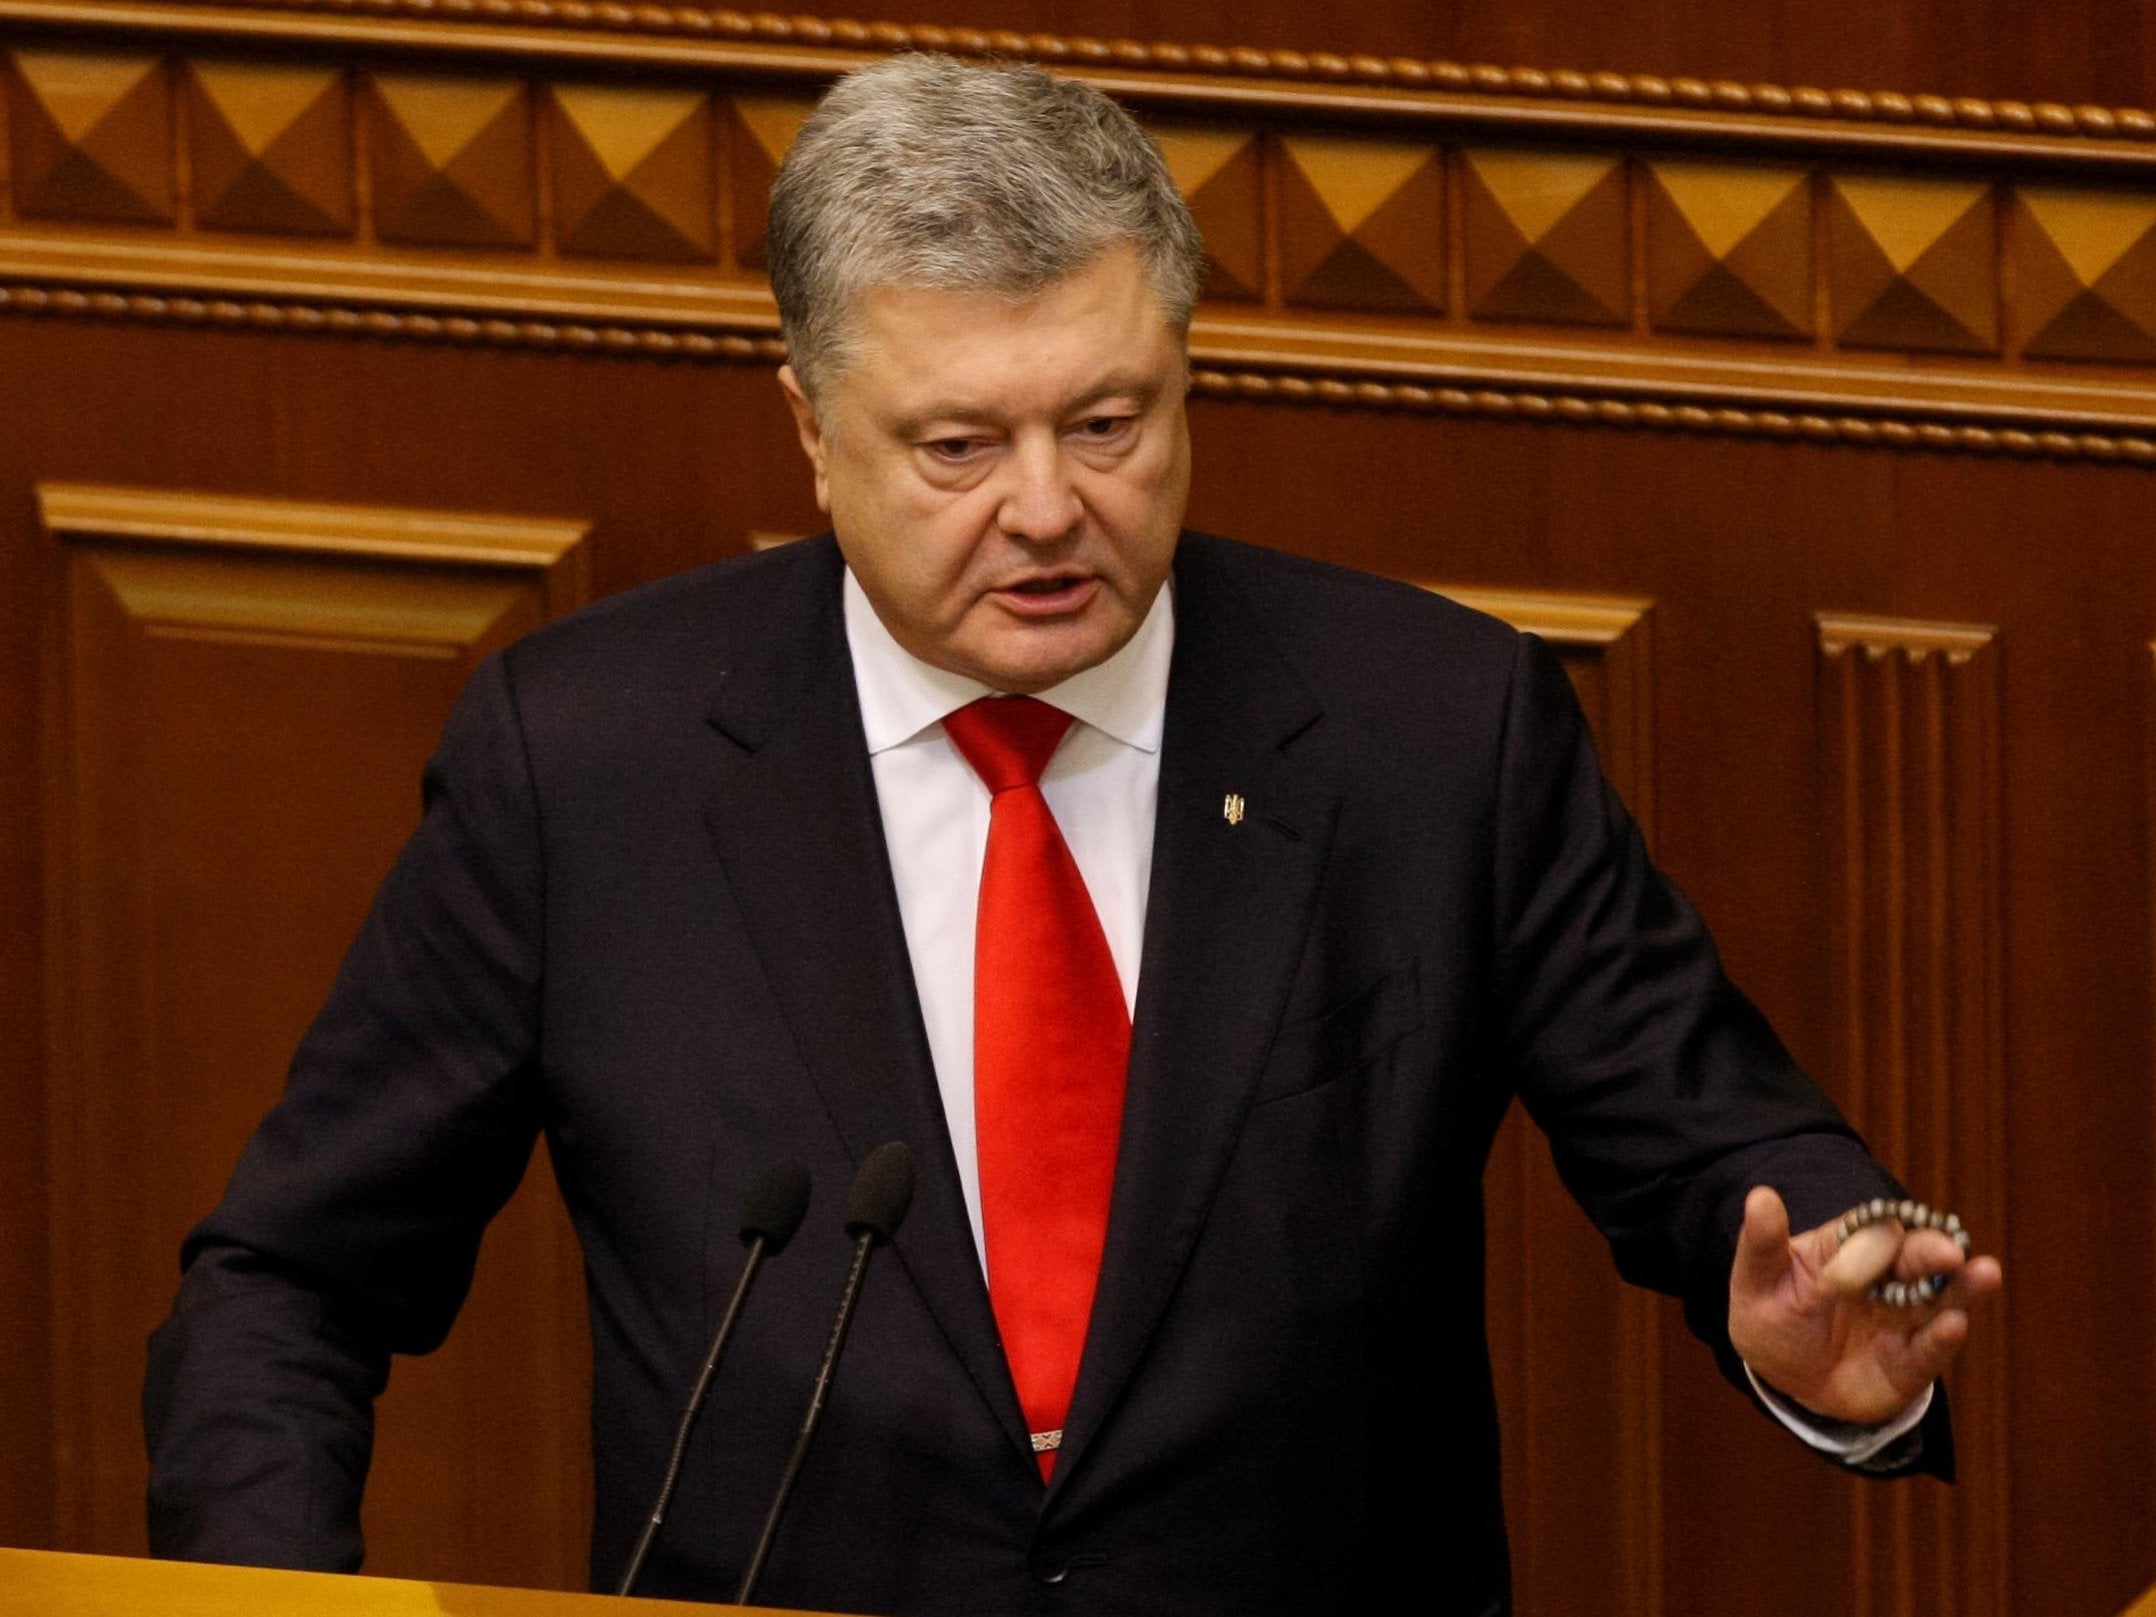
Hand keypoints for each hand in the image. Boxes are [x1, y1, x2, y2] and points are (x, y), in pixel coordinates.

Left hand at [1727, 1185, 2002, 1424]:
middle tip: (1950, 1250)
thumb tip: (1760, 1196)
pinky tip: (1955, 1323)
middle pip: (1915, 1260)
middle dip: (1933, 1253)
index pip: (1872, 1230)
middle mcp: (1888, 1279)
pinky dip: (1941, 1338)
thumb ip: (1762, 1242)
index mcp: (1850, 1247)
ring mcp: (1903, 1320)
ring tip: (1985, 1272)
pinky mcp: (1910, 1364)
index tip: (1894, 1231)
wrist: (1783, 1374)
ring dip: (1963, 1289)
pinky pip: (1928, 1350)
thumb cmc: (1772, 1311)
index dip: (1884, 1231)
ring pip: (1939, 1300)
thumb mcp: (1757, 1278)